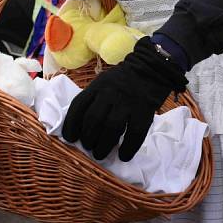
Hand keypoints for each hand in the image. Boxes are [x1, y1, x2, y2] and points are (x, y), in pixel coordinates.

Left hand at [62, 37, 187, 160]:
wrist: (152, 67)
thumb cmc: (124, 79)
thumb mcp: (104, 81)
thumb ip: (94, 98)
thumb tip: (81, 126)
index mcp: (98, 85)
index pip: (79, 106)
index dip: (71, 124)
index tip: (70, 138)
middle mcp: (110, 93)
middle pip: (93, 120)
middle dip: (88, 138)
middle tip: (89, 147)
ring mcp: (127, 102)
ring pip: (111, 128)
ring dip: (103, 146)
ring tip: (100, 154)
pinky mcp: (144, 111)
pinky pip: (134, 133)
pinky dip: (128, 148)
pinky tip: (124, 156)